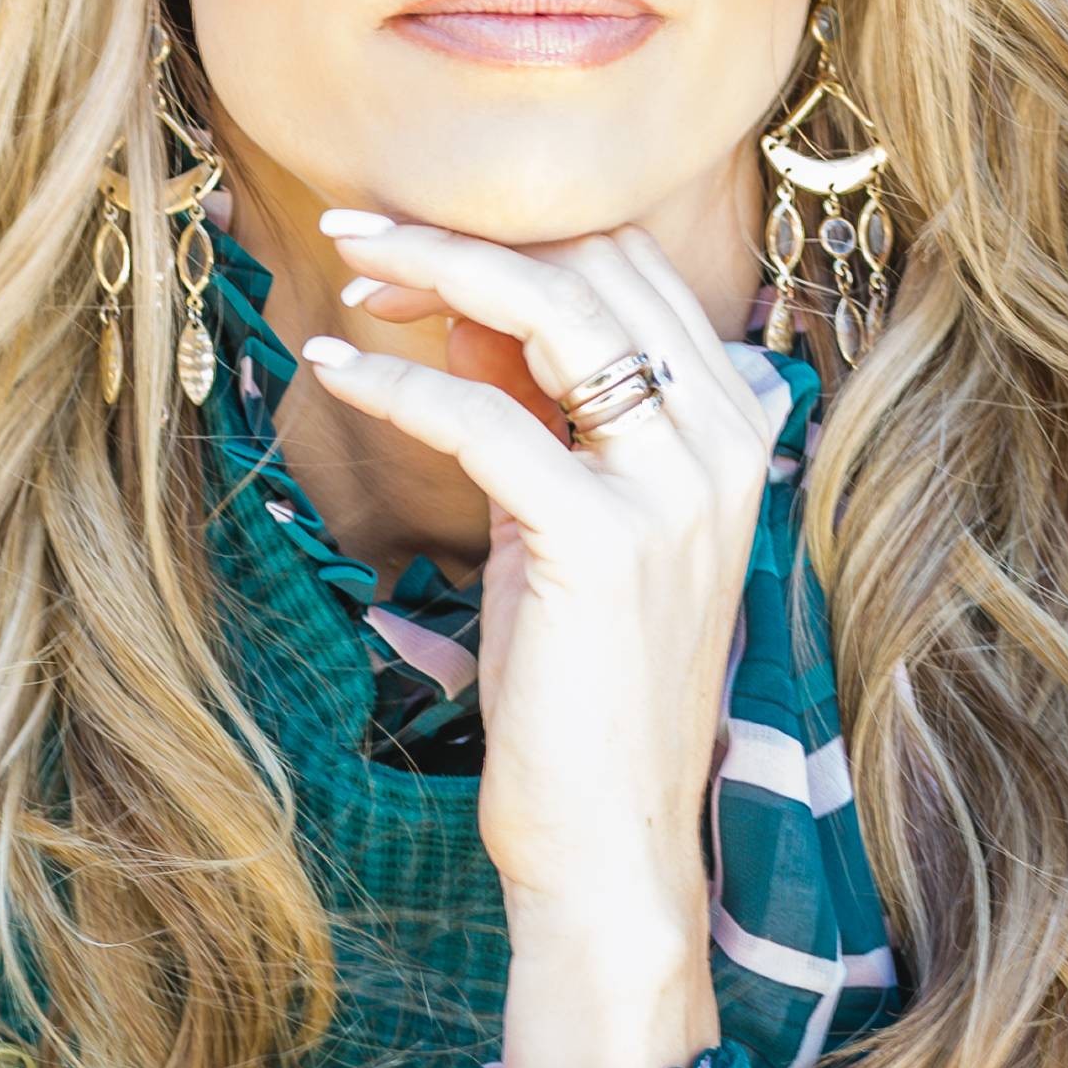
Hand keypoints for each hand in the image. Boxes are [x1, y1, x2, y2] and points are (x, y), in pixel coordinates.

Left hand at [299, 214, 783, 1067]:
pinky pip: (485, 417)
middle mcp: (725, 440)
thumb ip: (546, 411)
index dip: (512, 237)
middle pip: (596, 265)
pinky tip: (335, 369)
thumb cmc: (581, 688)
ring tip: (341, 256)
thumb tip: (470, 304)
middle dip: (465, 231)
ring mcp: (673, 489)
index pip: (630, 269)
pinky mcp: (601, 542)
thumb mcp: (569, 522)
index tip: (408, 251)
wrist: (610, 838)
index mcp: (733, 426)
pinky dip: (399, 379)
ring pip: (552, 309)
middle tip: (358, 228)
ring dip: (432, 266)